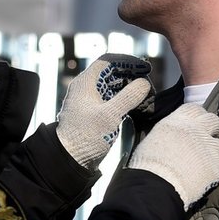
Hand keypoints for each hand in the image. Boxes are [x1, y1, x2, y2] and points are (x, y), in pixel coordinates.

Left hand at [55, 54, 153, 170]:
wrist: (70, 159)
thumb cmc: (86, 136)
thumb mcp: (110, 115)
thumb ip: (128, 97)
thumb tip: (144, 83)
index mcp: (85, 83)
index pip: (108, 61)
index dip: (128, 61)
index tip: (145, 68)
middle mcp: (86, 88)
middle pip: (111, 72)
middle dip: (131, 75)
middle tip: (148, 85)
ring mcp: (90, 100)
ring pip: (112, 85)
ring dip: (129, 87)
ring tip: (145, 96)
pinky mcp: (94, 112)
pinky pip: (111, 98)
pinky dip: (124, 99)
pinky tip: (137, 106)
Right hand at [127, 103, 218, 209]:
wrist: (156, 186)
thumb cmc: (147, 164)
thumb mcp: (154, 138)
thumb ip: (170, 132)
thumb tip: (176, 135)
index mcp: (178, 121)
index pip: (195, 109)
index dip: (197, 116)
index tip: (195, 123)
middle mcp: (196, 130)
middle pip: (213, 121)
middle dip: (211, 129)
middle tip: (204, 140)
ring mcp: (209, 148)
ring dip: (213, 151)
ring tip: (201, 162)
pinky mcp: (217, 166)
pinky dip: (214, 170)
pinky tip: (203, 177)